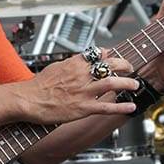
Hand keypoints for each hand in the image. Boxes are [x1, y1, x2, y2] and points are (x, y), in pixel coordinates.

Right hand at [19, 52, 139, 123]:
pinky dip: (121, 107)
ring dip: (128, 83)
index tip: (114, 56)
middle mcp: (81, 76)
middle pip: (110, 65)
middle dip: (125, 65)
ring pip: (112, 84)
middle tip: (130, 68)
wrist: (28, 100)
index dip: (109, 55)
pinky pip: (107, 107)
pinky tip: (131, 107)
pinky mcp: (83, 108)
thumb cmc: (38, 86)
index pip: (98, 54)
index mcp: (74, 64)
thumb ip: (72, 63)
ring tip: (135, 84)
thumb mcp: (56, 67)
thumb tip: (82, 58)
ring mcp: (83, 92)